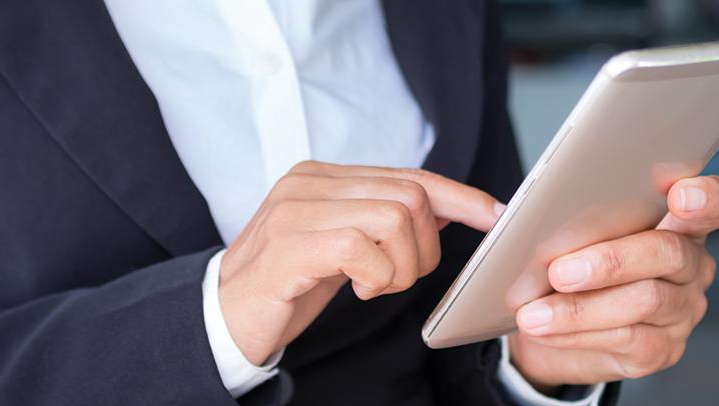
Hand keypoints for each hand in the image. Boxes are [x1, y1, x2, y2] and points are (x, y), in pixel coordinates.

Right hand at [219, 161, 501, 364]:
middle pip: (411, 197)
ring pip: (395, 219)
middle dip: (424, 248)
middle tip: (398, 277)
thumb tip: (447, 209)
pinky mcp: (289, 245)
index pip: (408, 175)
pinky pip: (364, 249)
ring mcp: (296, 210)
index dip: (458, 195)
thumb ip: (381, 220)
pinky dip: (377, 277)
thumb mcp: (343, 245)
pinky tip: (358, 289)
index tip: (494, 215)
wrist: (224, 316)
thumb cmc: (288, 283)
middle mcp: (309, 182)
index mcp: (323, 176)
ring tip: (374, 284)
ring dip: (402, 266)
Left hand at [508, 175, 718, 387]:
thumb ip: (583, 216)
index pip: (717, 203)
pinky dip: (577, 332)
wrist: (553, 325)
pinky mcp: (661, 349)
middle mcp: (692, 265)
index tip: (679, 192)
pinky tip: (544, 328)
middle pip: (669, 253)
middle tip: (559, 268)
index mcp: (681, 222)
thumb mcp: (574, 231)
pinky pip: (625, 339)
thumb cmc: (569, 261)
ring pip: (644, 300)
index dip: (706, 196)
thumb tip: (551, 210)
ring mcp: (682, 309)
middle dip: (611, 259)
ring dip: (580, 306)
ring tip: (533, 309)